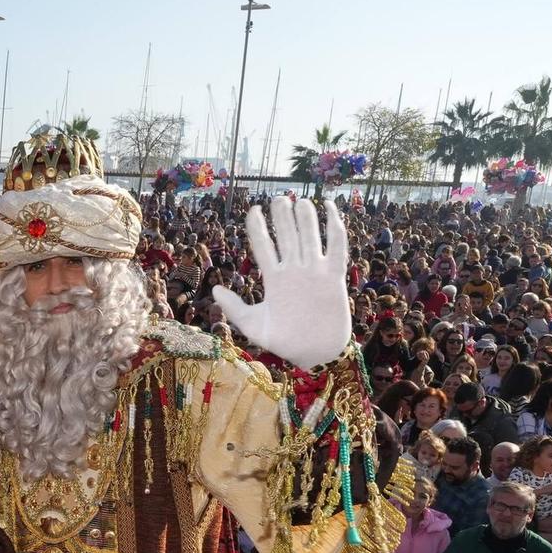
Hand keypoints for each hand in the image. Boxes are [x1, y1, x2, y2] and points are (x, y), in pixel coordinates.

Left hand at [211, 199, 352, 369]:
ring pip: (309, 237)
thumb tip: (215, 290)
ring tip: (299, 201)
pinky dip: (334, 227)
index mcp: (274, 279)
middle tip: (278, 198)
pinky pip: (336, 247)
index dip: (258, 227)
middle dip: (282, 216)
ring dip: (305, 218)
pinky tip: (329, 208)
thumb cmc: (284, 342)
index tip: (253, 209)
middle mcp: (294, 271)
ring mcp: (314, 272)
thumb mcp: (254, 326)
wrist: (314, 354)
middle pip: (286, 235)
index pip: (263, 246)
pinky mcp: (333, 277)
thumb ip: (235, 308)